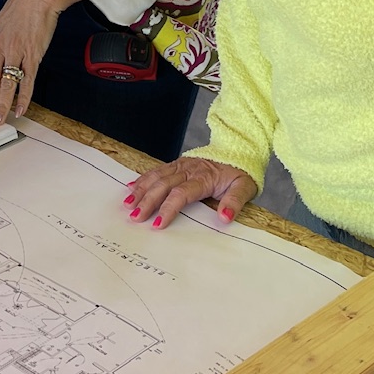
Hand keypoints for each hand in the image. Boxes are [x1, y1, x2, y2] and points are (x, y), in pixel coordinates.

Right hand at [121, 155, 258, 227]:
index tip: (158, 224)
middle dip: (147, 201)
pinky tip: (130, 187)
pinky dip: (142, 179)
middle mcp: (189, 170)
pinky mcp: (177, 163)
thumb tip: (224, 217)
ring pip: (156, 176)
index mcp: (204, 178)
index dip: (168, 209)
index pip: (181, 194)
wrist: (239, 149)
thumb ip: (235, 202)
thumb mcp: (245, 187)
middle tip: (135, 217)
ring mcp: (181, 165)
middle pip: (163, 185)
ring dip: (140, 190)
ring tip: (127, 205)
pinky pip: (157, 170)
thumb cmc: (240, 172)